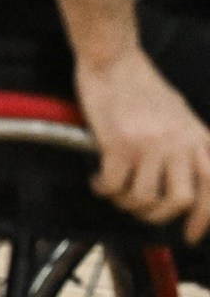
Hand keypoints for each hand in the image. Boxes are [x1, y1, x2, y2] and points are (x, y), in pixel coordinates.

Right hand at [80, 48, 209, 240]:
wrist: (115, 61)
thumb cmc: (143, 86)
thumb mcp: (181, 116)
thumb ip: (188, 145)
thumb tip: (185, 181)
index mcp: (196, 137)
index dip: (204, 218)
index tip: (191, 235)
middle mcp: (179, 144)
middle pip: (180, 200)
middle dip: (157, 214)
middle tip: (140, 210)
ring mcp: (150, 145)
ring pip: (144, 197)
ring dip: (126, 202)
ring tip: (115, 191)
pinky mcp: (119, 144)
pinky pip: (113, 185)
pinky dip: (103, 189)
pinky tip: (97, 181)